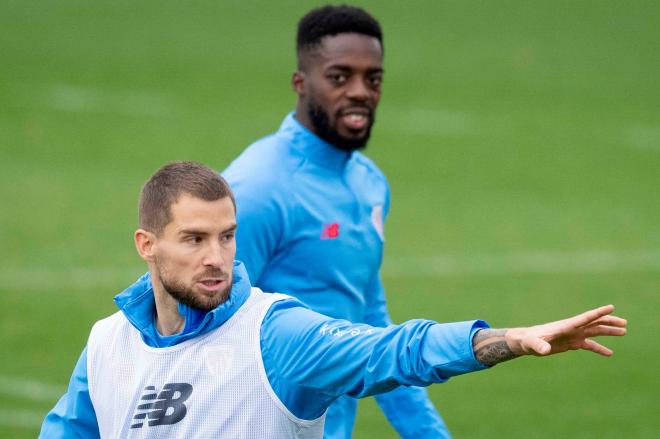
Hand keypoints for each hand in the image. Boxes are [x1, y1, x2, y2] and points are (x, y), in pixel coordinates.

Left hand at [505, 304, 626, 356]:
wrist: (526, 342)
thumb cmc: (529, 341)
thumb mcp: (534, 344)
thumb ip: (540, 346)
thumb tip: (545, 351)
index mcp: (566, 326)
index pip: (585, 318)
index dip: (598, 312)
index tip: (611, 307)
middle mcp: (572, 328)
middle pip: (594, 323)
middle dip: (609, 322)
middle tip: (624, 323)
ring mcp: (573, 335)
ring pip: (595, 332)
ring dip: (608, 332)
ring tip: (624, 332)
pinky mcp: (572, 343)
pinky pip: (589, 345)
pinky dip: (599, 348)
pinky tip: (609, 353)